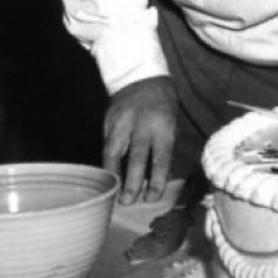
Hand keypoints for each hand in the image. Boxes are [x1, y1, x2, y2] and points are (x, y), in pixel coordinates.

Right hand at [103, 75, 176, 204]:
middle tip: (128, 202)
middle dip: (131, 182)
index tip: (151, 197)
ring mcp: (122, 122)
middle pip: (136, 157)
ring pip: (114, 152)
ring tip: (112, 193)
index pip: (160, 158)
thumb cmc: (162, 105)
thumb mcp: (170, 124)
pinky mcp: (108, 121)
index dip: (156, 180)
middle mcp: (141, 124)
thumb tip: (156, 180)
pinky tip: (108, 175)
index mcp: (163, 126)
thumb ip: (162, 149)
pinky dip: (107, 162)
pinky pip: (106, 144)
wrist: (141, 75)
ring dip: (113, 174)